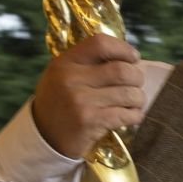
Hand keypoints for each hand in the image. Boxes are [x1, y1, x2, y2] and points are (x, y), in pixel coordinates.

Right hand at [29, 33, 144, 160]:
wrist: (44, 138)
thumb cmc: (59, 104)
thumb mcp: (62, 76)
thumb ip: (87, 64)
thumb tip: (127, 58)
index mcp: (65, 62)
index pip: (100, 43)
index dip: (123, 48)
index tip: (133, 58)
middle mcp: (71, 79)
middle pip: (121, 70)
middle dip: (137, 77)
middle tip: (137, 84)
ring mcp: (80, 101)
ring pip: (127, 93)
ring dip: (138, 99)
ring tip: (135, 102)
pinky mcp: (90, 121)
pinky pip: (125, 115)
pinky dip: (135, 115)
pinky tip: (132, 116)